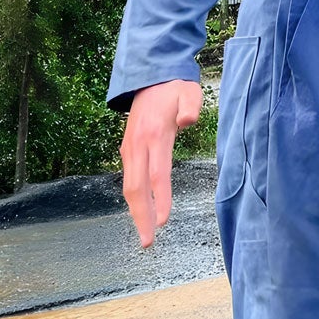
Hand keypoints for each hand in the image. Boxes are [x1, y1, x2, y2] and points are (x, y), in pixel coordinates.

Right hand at [119, 79, 202, 247]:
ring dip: (136, 212)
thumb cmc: (173, 87)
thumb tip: (188, 121)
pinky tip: (141, 212)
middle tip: (148, 243)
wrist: (149, 76)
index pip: (157, 174)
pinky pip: (129, 179)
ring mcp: (129, 149)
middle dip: (142, 217)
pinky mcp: (128, 150)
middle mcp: (137, 145)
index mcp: (154, 135)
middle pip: (136, 188)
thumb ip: (191, 106)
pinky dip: (134, 199)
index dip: (160, 199)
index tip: (164, 221)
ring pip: (129, 186)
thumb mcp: (188, 90)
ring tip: (145, 234)